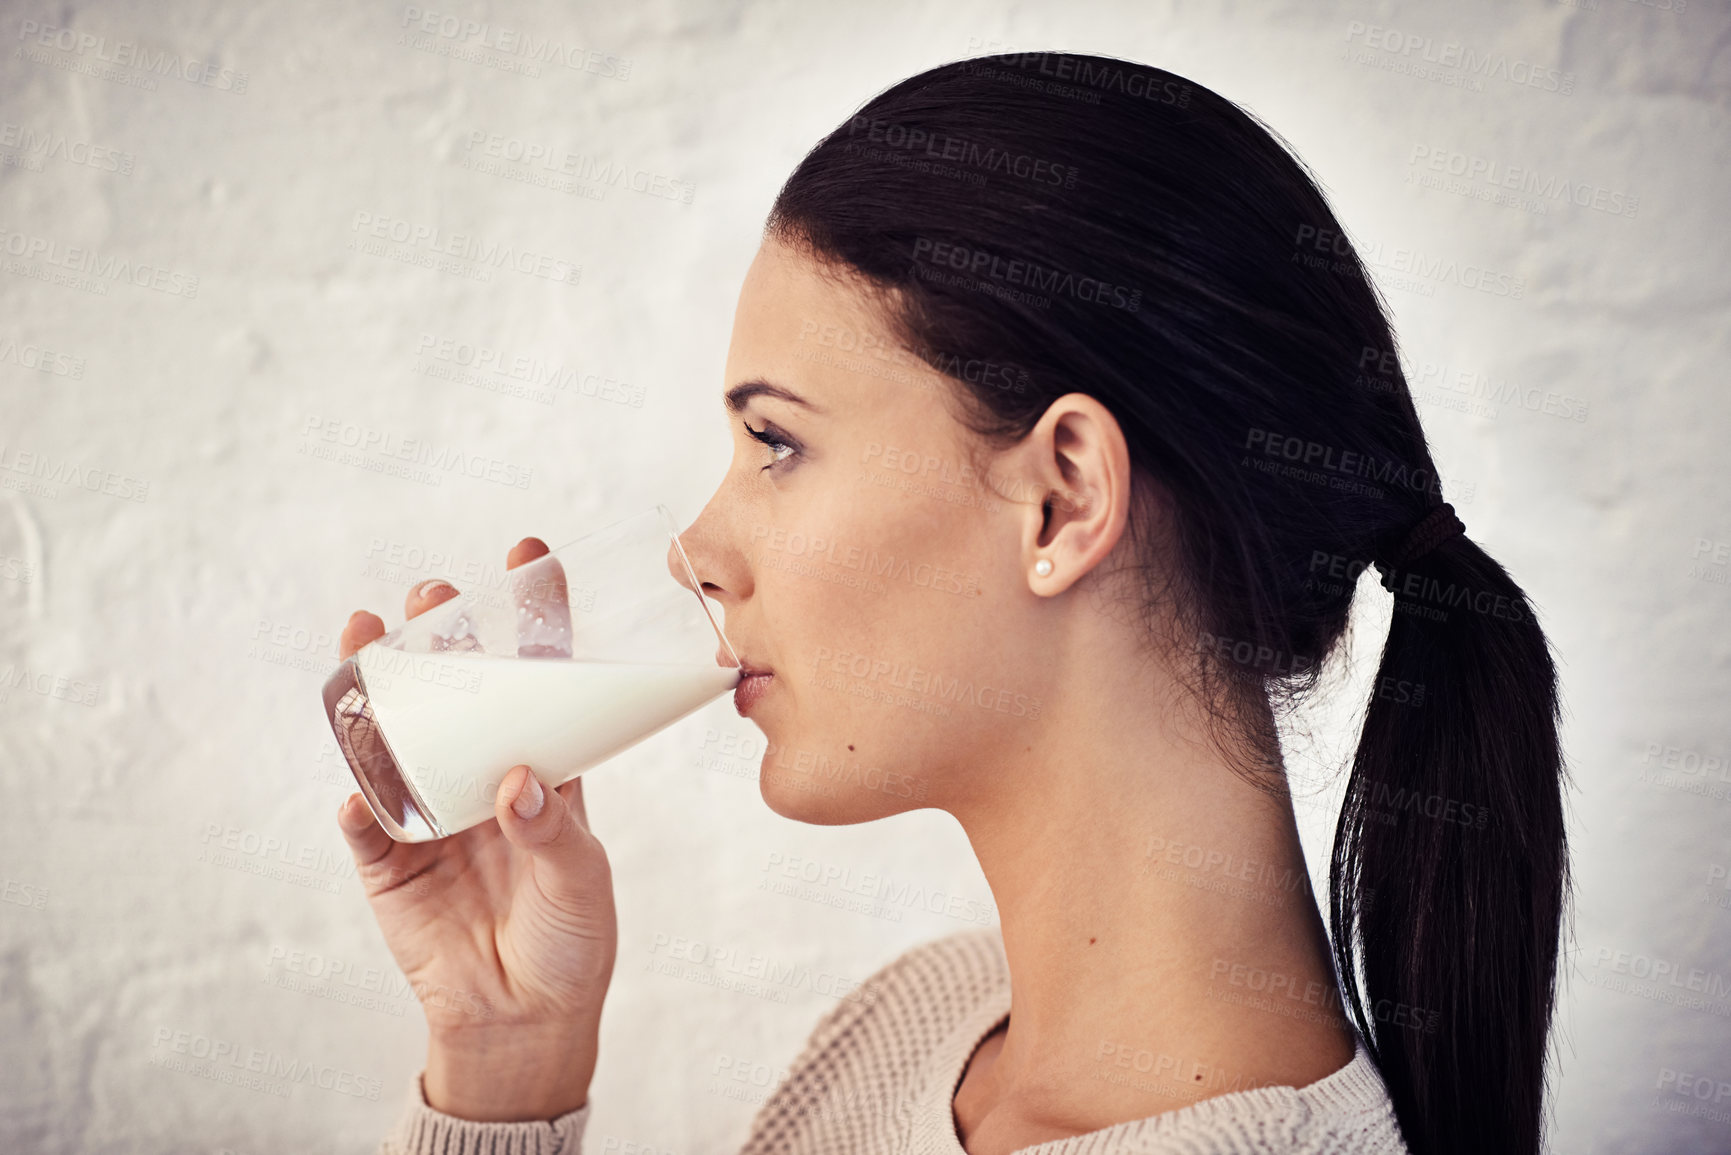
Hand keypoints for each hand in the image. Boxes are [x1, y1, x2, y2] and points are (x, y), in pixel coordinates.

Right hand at [334, 537, 616, 1120]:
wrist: (523, 1016)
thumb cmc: (570, 935)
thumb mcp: (581, 879)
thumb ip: (551, 831)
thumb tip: (518, 782)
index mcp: (543, 764)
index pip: (540, 676)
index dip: (534, 614)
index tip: (529, 554)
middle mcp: (481, 770)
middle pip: (456, 687)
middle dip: (441, 633)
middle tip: (432, 594)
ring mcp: (429, 809)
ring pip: (395, 732)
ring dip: (377, 685)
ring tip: (364, 633)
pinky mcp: (386, 857)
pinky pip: (366, 821)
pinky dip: (361, 804)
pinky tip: (361, 791)